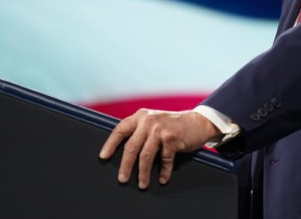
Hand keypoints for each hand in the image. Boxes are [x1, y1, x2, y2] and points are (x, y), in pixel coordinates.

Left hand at [99, 108, 220, 188]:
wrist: (197, 122)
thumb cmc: (172, 125)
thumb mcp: (153, 121)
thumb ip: (140, 130)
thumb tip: (123, 151)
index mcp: (141, 116)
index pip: (120, 129)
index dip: (111, 144)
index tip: (103, 156)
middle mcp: (149, 120)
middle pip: (131, 146)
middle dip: (125, 165)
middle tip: (122, 179)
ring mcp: (160, 129)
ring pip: (146, 156)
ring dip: (143, 173)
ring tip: (142, 184)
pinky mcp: (172, 139)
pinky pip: (164, 160)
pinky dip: (163, 172)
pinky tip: (162, 179)